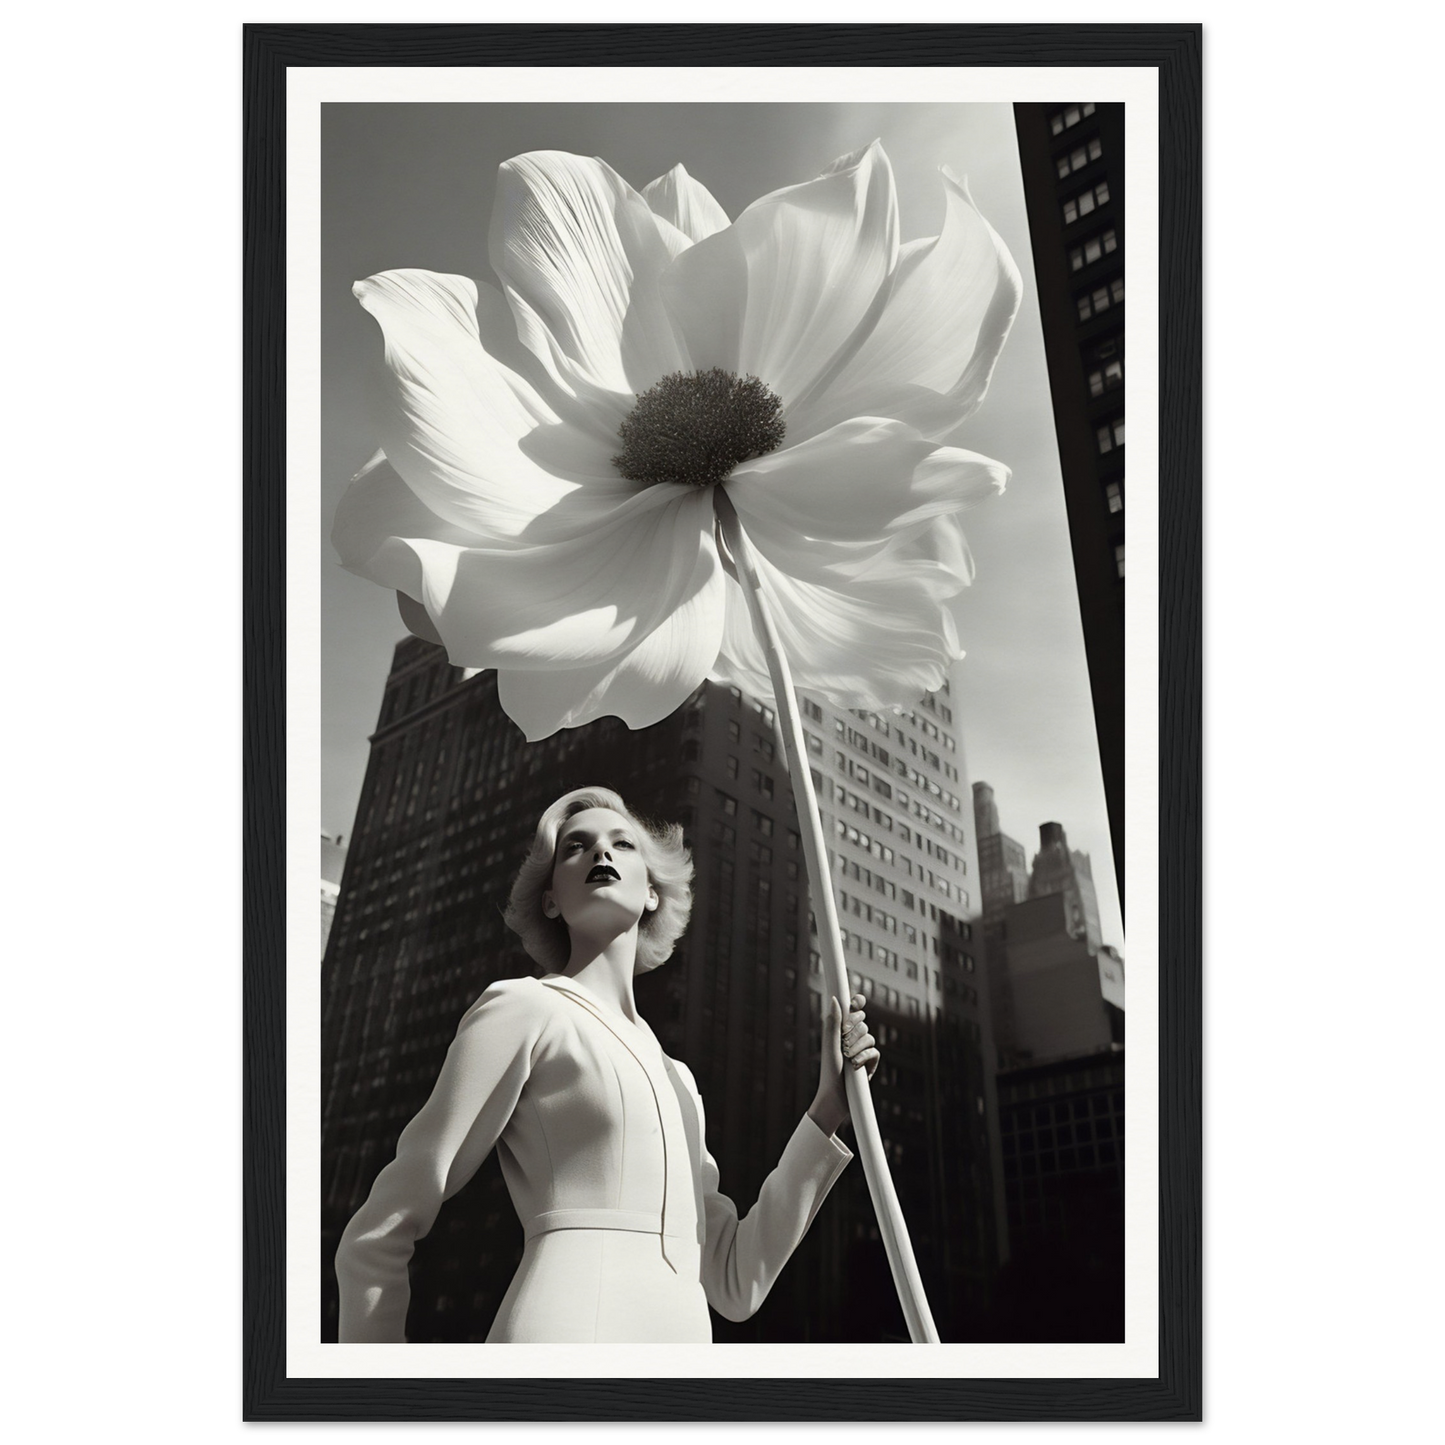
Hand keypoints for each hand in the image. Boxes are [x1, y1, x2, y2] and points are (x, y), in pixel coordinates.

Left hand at [808, 994, 879, 1137]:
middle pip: (862, 1021)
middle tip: (844, 1038)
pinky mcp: (871, 1063)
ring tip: (847, 1057)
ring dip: (857, 1046)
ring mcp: (863, 1050)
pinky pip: (875, 1052)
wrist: (835, 1097)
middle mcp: (852, 1038)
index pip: (852, 1011)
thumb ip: (834, 1023)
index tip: (857, 1002)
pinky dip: (865, 1057)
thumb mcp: (830, 1046)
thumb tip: (834, 999)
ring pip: (869, 1036)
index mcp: (840, 1031)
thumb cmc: (828, 1072)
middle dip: (854, 1028)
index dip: (856, 1003)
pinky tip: (856, 1065)